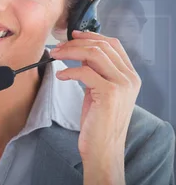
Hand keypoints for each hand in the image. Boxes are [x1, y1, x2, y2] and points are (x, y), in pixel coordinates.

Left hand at [50, 30, 140, 184]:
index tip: (72, 35)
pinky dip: (69, 71)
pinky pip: (85, 72)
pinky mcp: (109, 94)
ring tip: (55, 56)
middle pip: (102, 46)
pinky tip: (61, 75)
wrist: (103, 149)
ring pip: (94, 54)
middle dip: (76, 43)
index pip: (113, 44)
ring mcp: (122, 85)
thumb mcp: (99, 92)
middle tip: (57, 47)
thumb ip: (96, 72)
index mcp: (130, 75)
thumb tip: (80, 53)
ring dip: (70, 52)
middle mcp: (130, 78)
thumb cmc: (98, 122)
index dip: (92, 35)